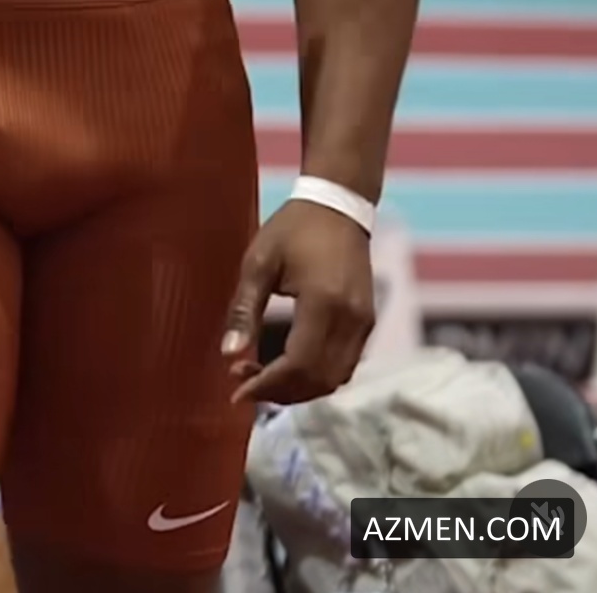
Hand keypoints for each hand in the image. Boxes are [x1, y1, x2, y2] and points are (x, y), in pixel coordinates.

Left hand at [222, 200, 375, 405]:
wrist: (338, 204)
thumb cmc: (293, 228)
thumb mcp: (259, 261)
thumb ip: (244, 309)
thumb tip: (228, 354)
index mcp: (323, 303)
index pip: (298, 365)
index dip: (268, 386)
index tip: (237, 390)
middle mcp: (351, 320)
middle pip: (318, 380)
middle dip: (280, 392)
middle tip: (245, 382)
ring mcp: (364, 323)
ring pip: (334, 378)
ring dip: (299, 388)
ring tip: (263, 375)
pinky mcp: (368, 321)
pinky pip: (345, 365)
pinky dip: (317, 376)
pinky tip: (290, 365)